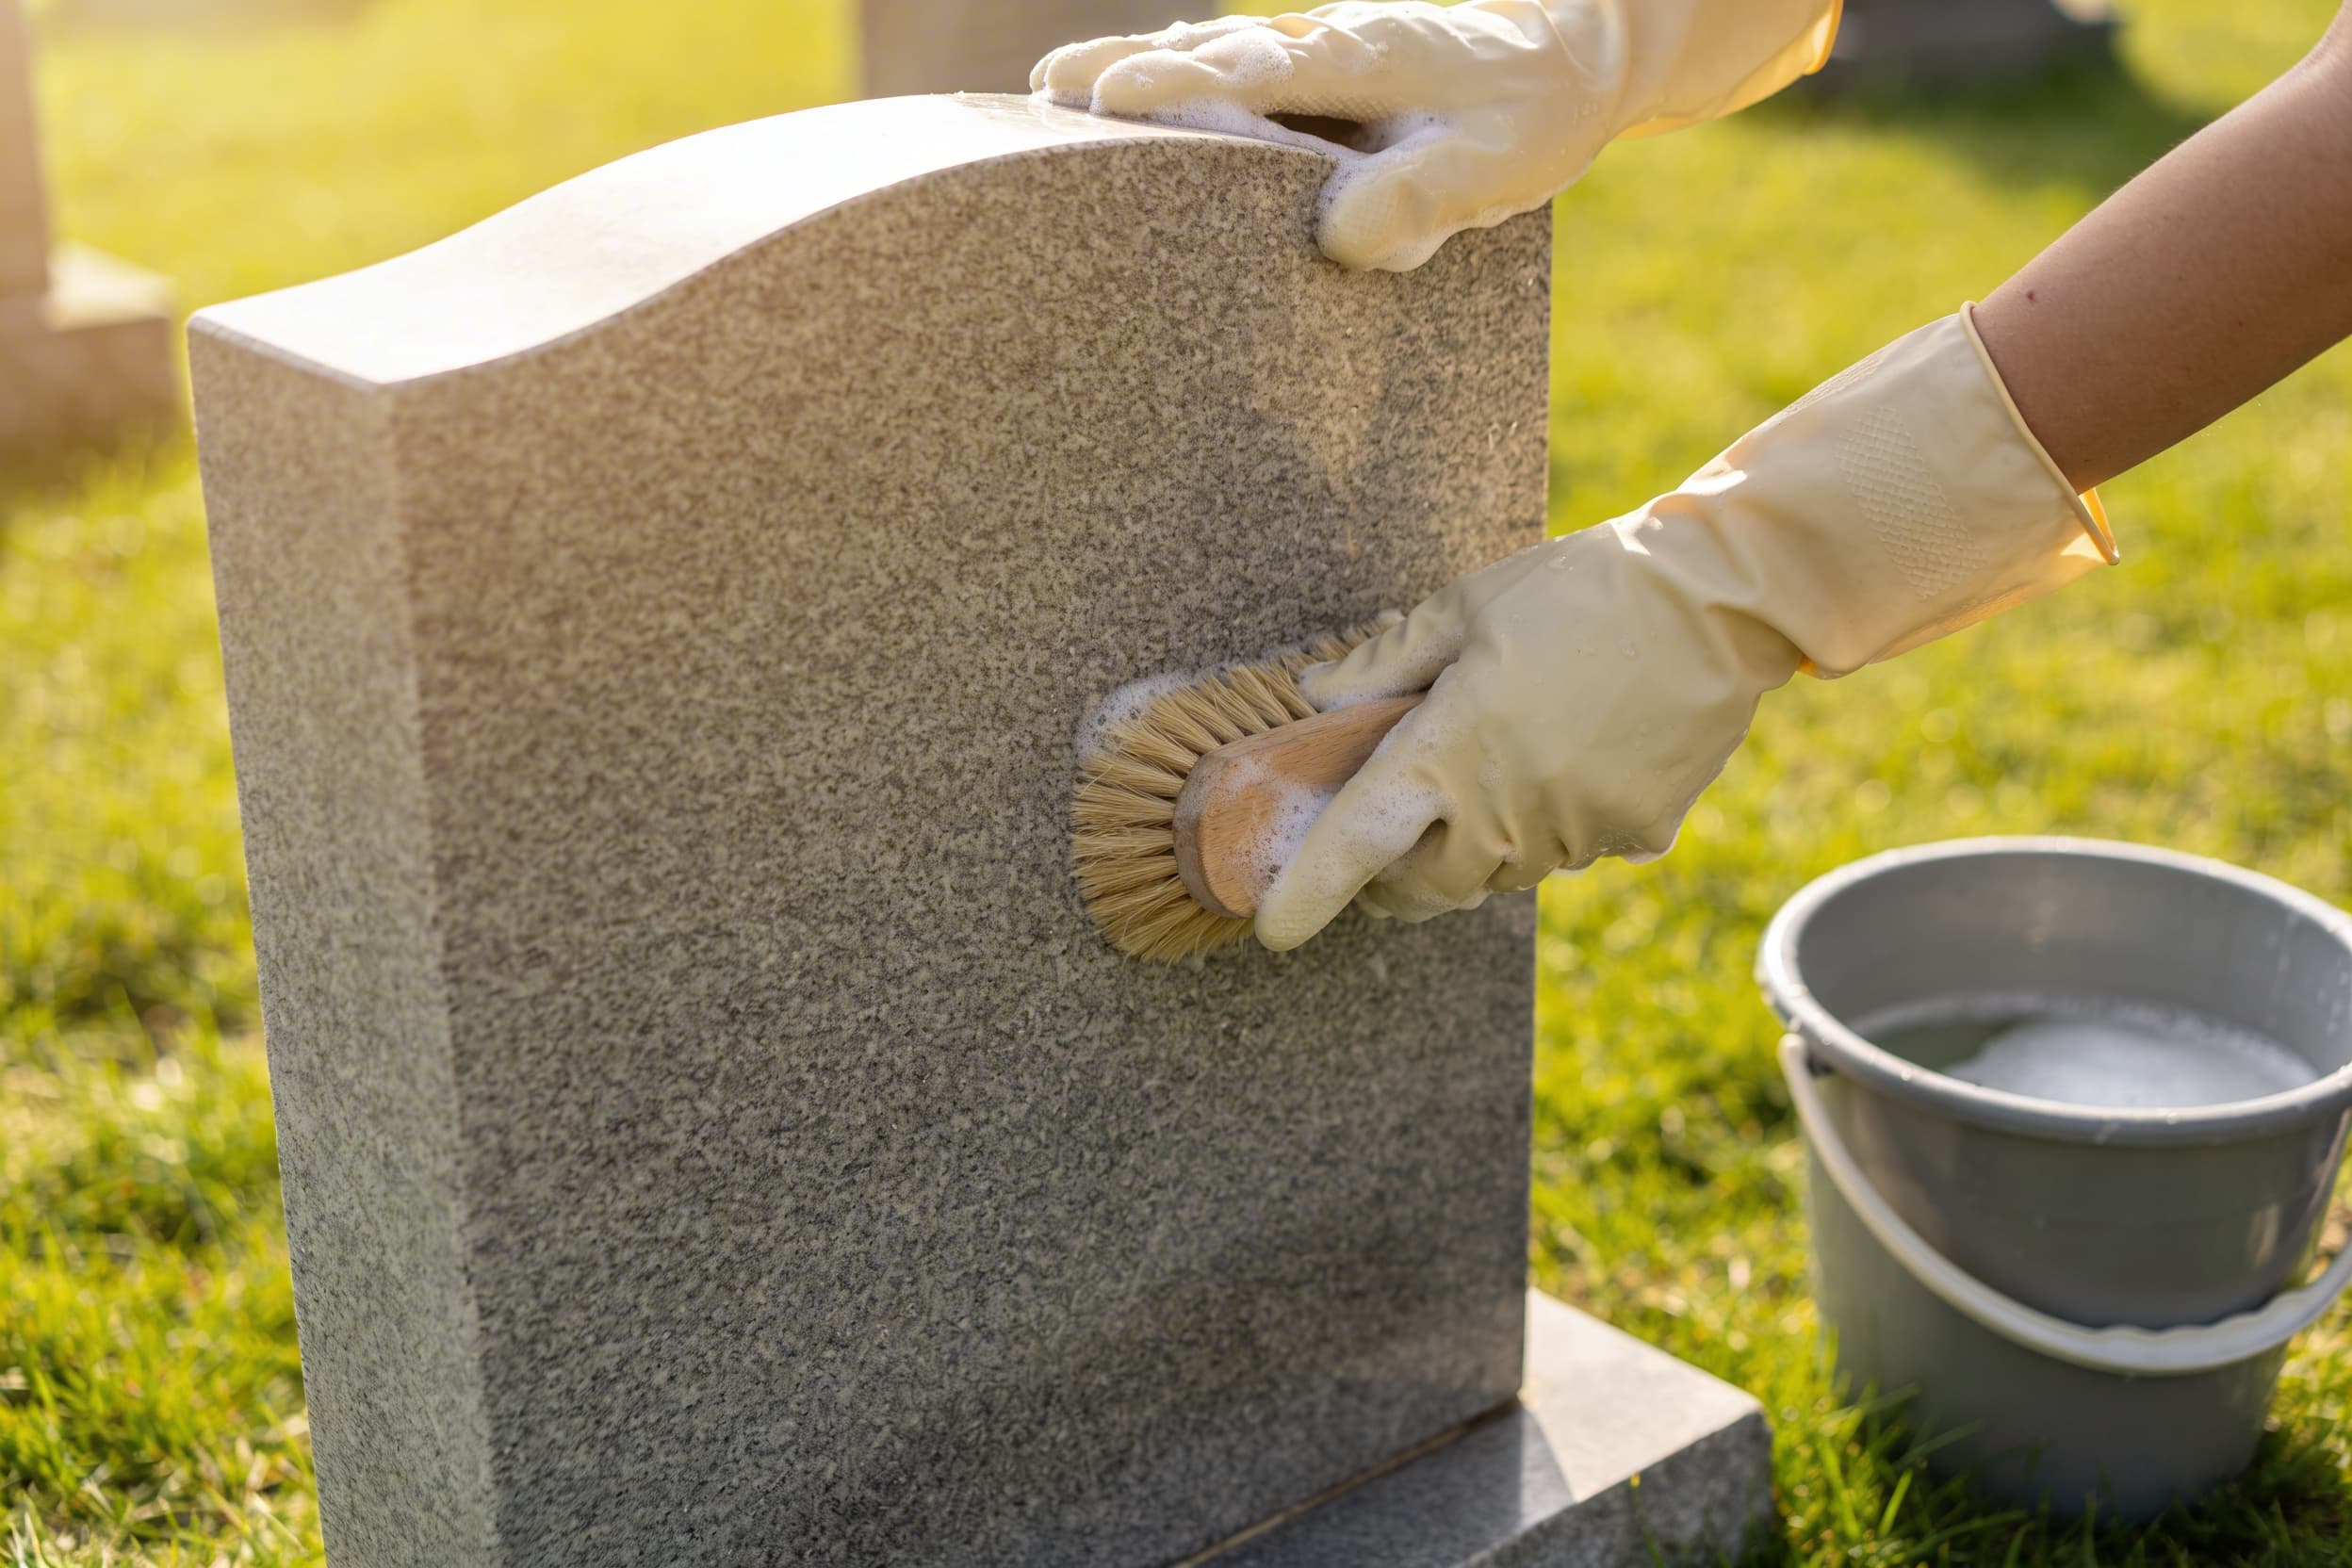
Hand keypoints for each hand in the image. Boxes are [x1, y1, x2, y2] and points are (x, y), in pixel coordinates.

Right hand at [1033, 0, 1840, 270]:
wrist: (1568, 59)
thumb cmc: (1531, 114)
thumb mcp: (1498, 165)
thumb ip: (1421, 201)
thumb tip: (1336, 238)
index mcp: (1359, 58)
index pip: (1250, 73)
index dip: (1177, 86)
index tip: (1108, 99)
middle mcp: (1324, 44)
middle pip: (1205, 53)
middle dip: (1122, 68)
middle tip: (1042, 95)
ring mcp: (1315, 54)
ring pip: (1209, 57)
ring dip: (1135, 69)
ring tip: (1052, 98)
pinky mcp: (1316, 75)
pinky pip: (1230, 75)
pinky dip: (1175, 81)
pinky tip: (1130, 105)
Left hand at [1253, 308, 2116, 950]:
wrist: (1718, 600)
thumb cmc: (1578, 590)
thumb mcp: (1464, 605)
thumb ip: (1382, 662)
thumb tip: (1315, 698)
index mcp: (1448, 753)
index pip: (1354, 845)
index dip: (1307, 893)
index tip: (1274, 928)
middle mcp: (1506, 811)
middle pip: (1426, 886)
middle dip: (1397, 875)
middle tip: (1388, 836)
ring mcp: (1576, 832)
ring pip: (1500, 873)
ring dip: (1477, 845)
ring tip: (1495, 765)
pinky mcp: (1635, 835)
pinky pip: (1572, 850)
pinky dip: (1554, 822)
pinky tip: (1573, 755)